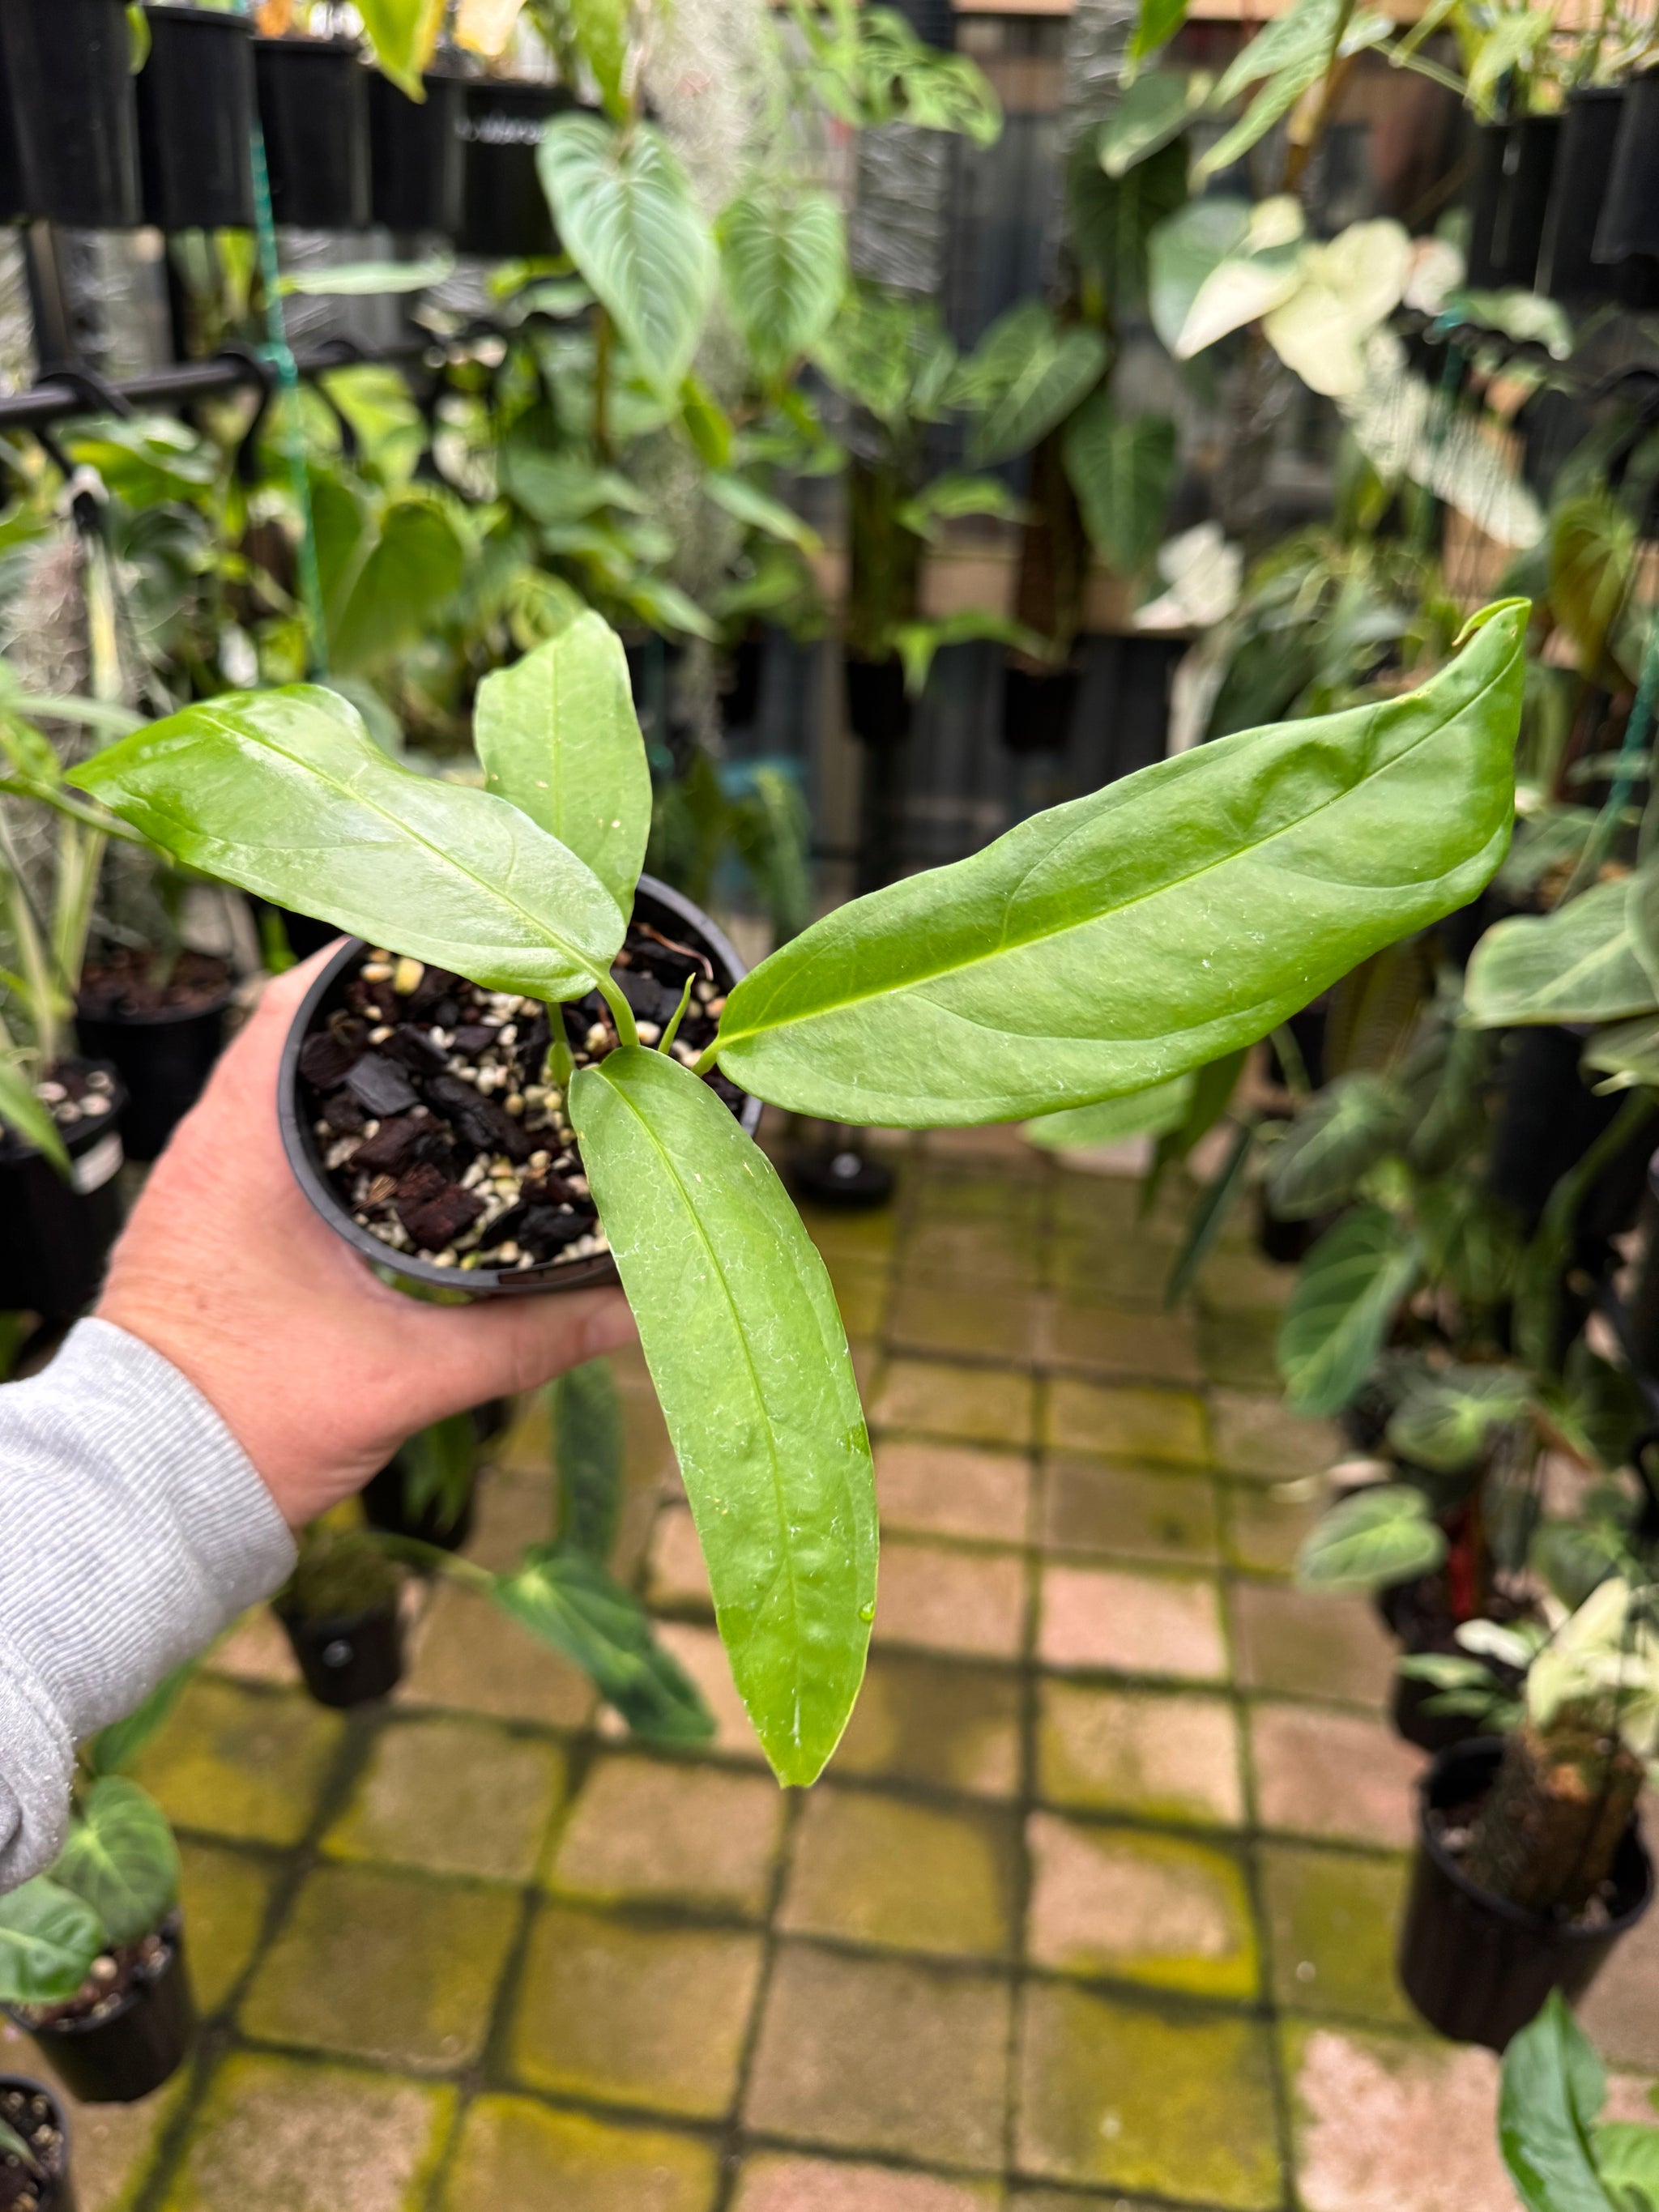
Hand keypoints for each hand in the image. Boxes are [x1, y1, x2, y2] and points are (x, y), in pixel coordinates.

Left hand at [98, 948, 635, 1527]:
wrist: (150, 1494)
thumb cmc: (248, 1422)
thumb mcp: (406, 1373)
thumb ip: (527, 1338)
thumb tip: (633, 1309)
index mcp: (244, 1146)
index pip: (303, 999)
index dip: (385, 960)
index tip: (467, 952)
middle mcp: (214, 1143)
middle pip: (308, 1027)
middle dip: (399, 1013)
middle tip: (491, 1001)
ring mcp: (209, 1179)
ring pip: (296, 1082)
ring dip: (371, 1068)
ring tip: (467, 1057)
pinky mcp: (217, 1220)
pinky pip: (286, 1136)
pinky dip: (348, 1125)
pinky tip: (415, 1147)